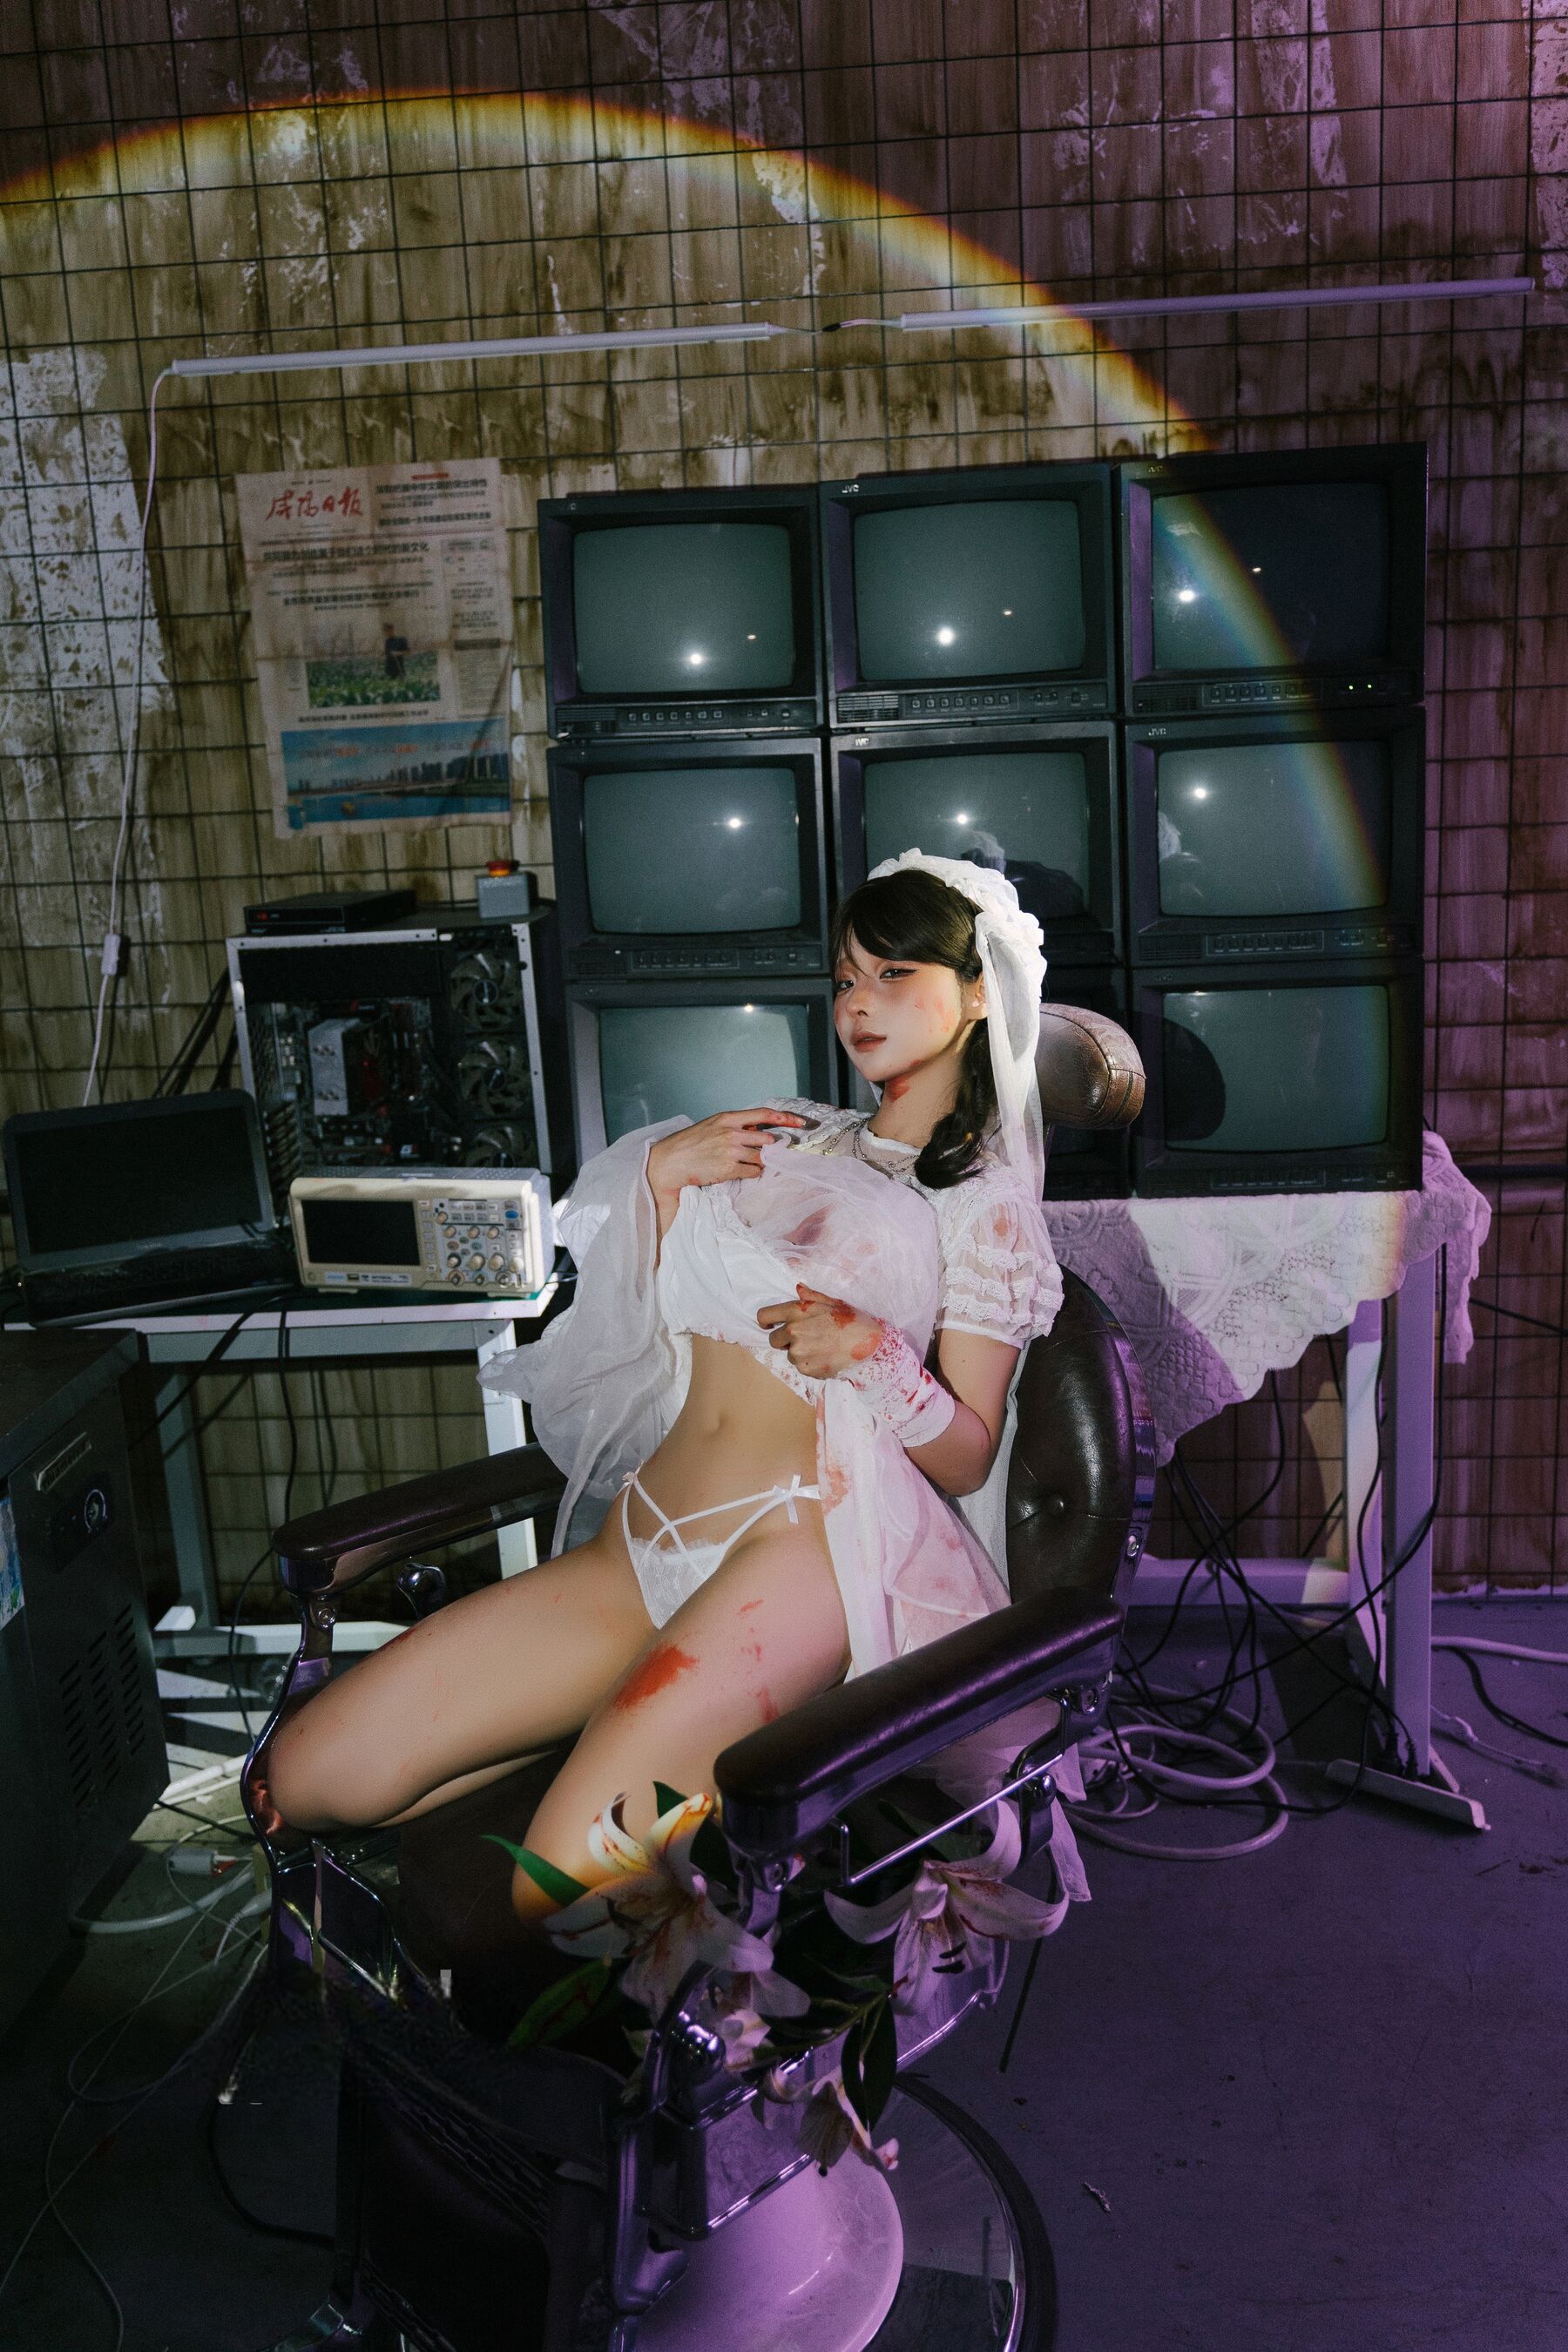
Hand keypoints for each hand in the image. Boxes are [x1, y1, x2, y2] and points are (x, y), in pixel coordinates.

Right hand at [647, 1109, 810, 1200]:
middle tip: (763, 1153)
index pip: (764, 1114)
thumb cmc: (690, 1143)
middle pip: (767, 1140)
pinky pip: (753, 1173)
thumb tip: (757, 1130)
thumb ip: (734, 1126)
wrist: (671, 1161)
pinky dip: (751, 1174)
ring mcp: (731, 1151)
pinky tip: (739, 1172)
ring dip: (759, 1163)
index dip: (785, 1117)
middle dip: (768, 1148)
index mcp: (728, 1118)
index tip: (799, 1122)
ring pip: (761, 1158)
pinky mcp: (729, 1169)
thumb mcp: (712, 1126)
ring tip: (744, 1163)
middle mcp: (731, 1133)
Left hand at [756, 1285, 882, 1379]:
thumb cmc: (854, 1322)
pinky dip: (811, 1364)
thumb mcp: (834, 1303)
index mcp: (797, 1311)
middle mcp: (794, 1332)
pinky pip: (801, 1367)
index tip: (770, 1325)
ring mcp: (799, 1353)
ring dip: (800, 1353)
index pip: (764, 1316)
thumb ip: (811, 1296)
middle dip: (785, 1340)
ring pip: (789, 1355)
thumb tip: (798, 1288)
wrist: (872, 1346)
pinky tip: (827, 1357)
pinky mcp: (806, 1369)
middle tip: (806, 1338)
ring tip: (822, 1347)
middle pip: (774, 1340)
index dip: (766, 1321)